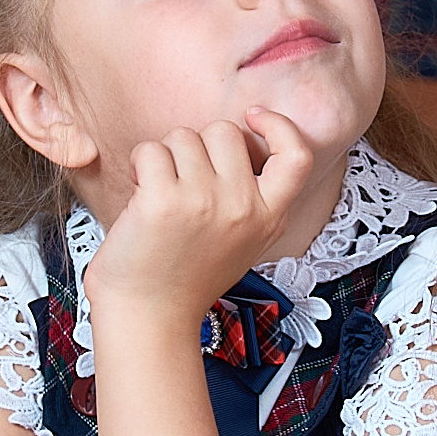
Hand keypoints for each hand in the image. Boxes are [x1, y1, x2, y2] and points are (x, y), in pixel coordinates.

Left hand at [86, 109, 314, 319]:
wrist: (149, 319)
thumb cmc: (186, 276)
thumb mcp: (242, 240)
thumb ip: (250, 196)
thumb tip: (238, 139)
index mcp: (269, 217)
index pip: (296, 155)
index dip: (278, 126)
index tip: (253, 117)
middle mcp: (243, 207)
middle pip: (225, 131)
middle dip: (197, 146)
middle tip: (182, 180)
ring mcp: (205, 202)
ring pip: (184, 136)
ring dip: (164, 156)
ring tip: (159, 192)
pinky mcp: (163, 201)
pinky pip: (150, 151)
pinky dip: (139, 165)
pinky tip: (139, 194)